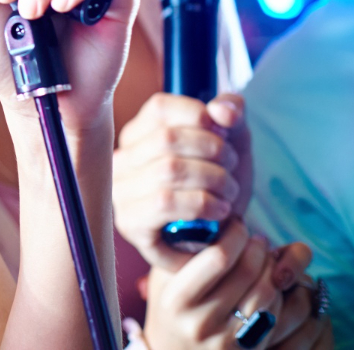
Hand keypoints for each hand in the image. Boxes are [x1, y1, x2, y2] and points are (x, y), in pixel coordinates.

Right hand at [115, 92, 252, 269]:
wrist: (212, 244)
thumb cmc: (216, 189)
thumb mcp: (232, 144)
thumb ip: (231, 116)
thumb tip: (223, 111)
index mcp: (139, 134)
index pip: (160, 108)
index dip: (199, 116)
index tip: (224, 133)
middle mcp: (121, 159)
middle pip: (168, 138)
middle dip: (213, 151)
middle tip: (231, 168)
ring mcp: (121, 191)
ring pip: (168, 170)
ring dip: (213, 180)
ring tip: (229, 192)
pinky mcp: (130, 222)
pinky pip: (165, 203)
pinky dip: (202, 204)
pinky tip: (219, 211)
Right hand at [142, 220, 329, 349]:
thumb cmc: (171, 307)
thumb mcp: (165, 278)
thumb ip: (182, 252)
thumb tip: (215, 218)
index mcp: (176, 298)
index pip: (216, 257)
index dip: (234, 234)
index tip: (237, 224)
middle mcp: (200, 321)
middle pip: (246, 273)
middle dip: (258, 248)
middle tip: (258, 238)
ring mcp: (225, 339)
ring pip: (266, 294)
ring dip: (273, 269)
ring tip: (267, 258)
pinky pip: (276, 315)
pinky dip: (280, 293)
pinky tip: (271, 282)